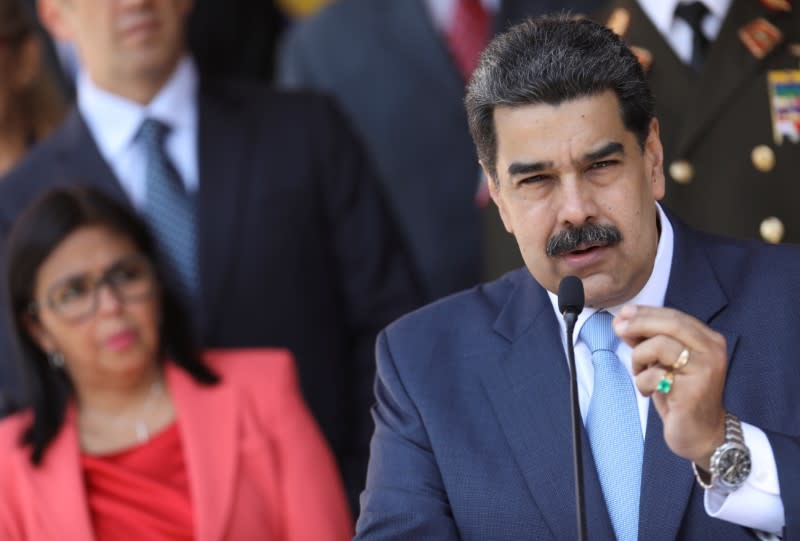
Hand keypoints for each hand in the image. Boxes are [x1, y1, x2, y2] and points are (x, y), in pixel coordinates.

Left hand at [613, 305, 726, 468]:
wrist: (701, 435)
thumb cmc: (681, 396)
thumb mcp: (664, 362)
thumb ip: (649, 341)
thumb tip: (623, 321)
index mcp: (708, 340)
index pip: (675, 316)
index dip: (647, 312)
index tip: (624, 314)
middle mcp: (712, 351)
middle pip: (670, 324)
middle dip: (639, 323)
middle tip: (619, 329)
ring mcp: (705, 370)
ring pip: (659, 345)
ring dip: (639, 357)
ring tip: (639, 371)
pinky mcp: (692, 390)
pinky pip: (654, 374)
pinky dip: (643, 382)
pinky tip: (648, 391)